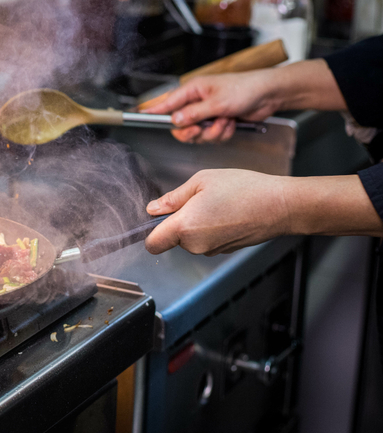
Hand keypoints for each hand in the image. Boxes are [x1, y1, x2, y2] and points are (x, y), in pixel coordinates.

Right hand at [141, 70, 280, 143]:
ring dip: (212, 132)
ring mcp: (207, 113)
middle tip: (201, 129)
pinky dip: (222, 133)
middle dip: (193, 131)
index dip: (154, 111)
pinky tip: (231, 123)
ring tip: (225, 121)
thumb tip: (175, 121)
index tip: (140, 117)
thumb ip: (194, 114)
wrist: (269, 95)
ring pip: (197, 134)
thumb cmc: (245, 89)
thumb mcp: (217, 103)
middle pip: (180, 125)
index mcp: (193, 90)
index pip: (167, 103)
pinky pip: (211, 137)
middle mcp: (197, 102)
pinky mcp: (217, 122)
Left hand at [144, 169, 290, 254]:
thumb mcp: (201, 181)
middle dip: (177, 222)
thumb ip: (173, 198)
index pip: (152, 243)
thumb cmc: (244, 190)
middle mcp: (195, 245)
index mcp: (184, 227)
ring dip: (195, 224)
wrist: (281, 206)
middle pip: (172, 239)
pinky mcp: (225, 251)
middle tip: (197, 199)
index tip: (158, 218)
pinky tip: (226, 213)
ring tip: (216, 204)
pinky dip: (211, 229)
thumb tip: (153, 208)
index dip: (151, 231)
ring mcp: (211, 250)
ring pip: (190, 240)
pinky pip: (207, 241)